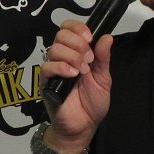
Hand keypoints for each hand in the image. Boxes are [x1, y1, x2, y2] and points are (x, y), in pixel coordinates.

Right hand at [40, 19, 112, 150]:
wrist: (84, 126)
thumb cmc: (92, 102)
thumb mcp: (103, 78)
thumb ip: (104, 58)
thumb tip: (107, 37)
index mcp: (77, 53)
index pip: (69, 28)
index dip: (78, 28)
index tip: (90, 38)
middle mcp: (63, 58)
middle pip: (61, 34)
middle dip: (78, 42)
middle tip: (89, 59)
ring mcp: (53, 70)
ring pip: (54, 49)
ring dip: (72, 56)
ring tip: (83, 70)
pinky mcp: (46, 83)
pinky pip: (47, 67)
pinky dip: (61, 67)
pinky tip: (73, 74)